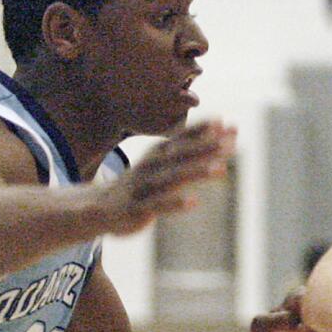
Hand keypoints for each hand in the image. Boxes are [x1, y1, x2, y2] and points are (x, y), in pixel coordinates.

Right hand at [97, 120, 235, 234]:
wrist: (101, 208)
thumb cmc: (143, 183)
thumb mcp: (164, 162)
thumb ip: (193, 147)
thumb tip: (225, 126)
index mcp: (158, 154)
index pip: (181, 138)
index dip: (201, 130)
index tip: (224, 122)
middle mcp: (151, 166)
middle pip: (180, 155)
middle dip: (205, 148)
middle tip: (230, 142)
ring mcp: (143, 187)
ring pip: (172, 178)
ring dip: (196, 171)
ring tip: (221, 168)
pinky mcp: (137, 209)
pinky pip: (158, 205)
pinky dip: (175, 203)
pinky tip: (194, 202)